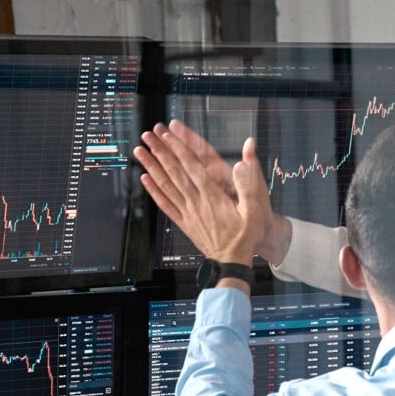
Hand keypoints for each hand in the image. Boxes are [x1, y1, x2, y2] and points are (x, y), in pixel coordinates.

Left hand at [133, 124, 264, 263]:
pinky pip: (165, 204)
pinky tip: (145, 179)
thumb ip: (248, 185)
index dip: (178, 148)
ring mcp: (187, 212)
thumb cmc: (245, 236)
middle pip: (174, 172)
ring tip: (140, 152)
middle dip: (160, 151)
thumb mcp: (254, 210)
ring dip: (151, 167)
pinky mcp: (184, 222)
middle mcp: (196, 202)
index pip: (192, 167)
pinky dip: (154, 190)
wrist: (232, 261)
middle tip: (148, 135)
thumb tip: (242, 163)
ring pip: (165, 185)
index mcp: (213, 196)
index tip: (167, 134)